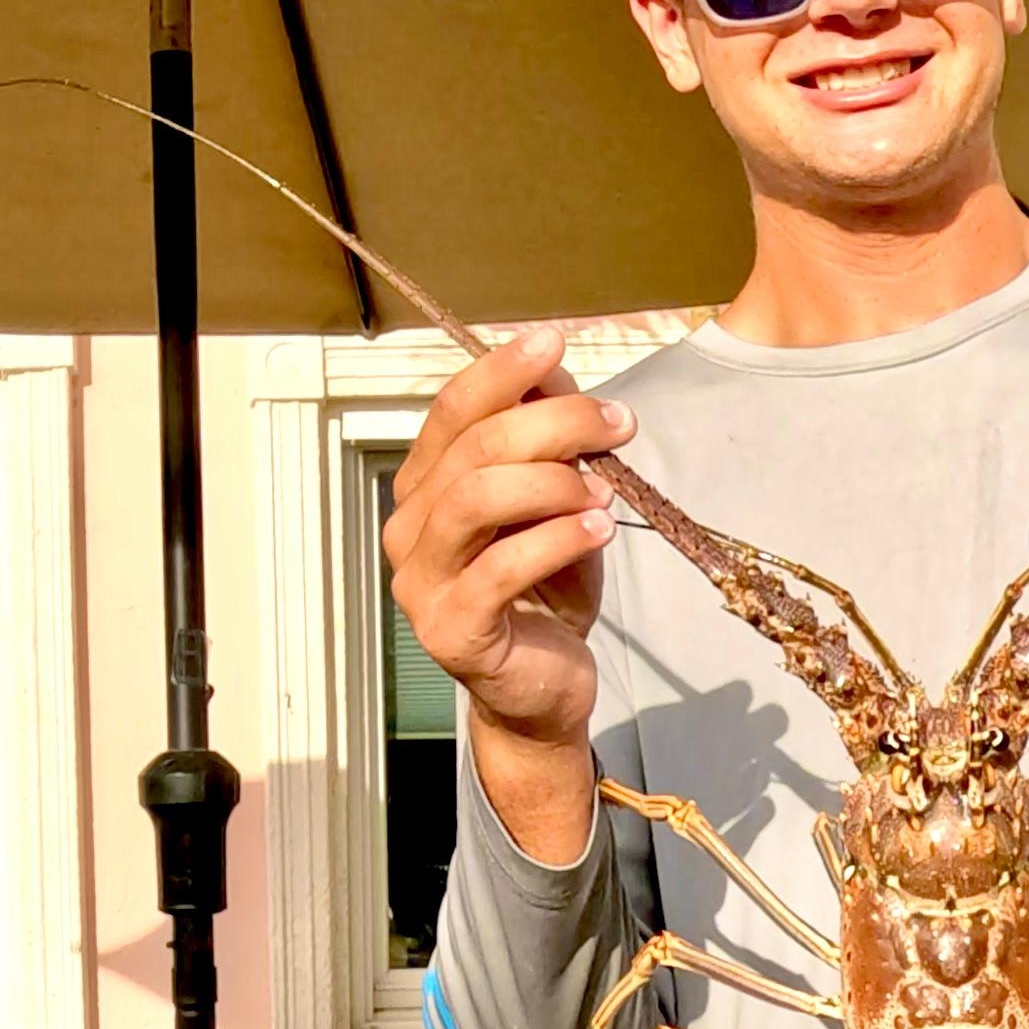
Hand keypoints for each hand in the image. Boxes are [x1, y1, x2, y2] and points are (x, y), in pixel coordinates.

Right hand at [384, 324, 625, 747]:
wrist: (543, 687)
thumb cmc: (546, 591)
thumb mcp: (556, 502)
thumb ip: (549, 443)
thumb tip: (556, 373)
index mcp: (426, 488)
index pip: (450, 412)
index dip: (499, 372)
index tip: (553, 341)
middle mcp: (409, 529)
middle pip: (472, 449)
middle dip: (554, 423)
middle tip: (618, 424)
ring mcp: (421, 582)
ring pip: (475, 499)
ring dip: (553, 482)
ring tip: (605, 492)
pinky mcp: (451, 629)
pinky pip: (499, 568)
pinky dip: (556, 539)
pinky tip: (597, 529)